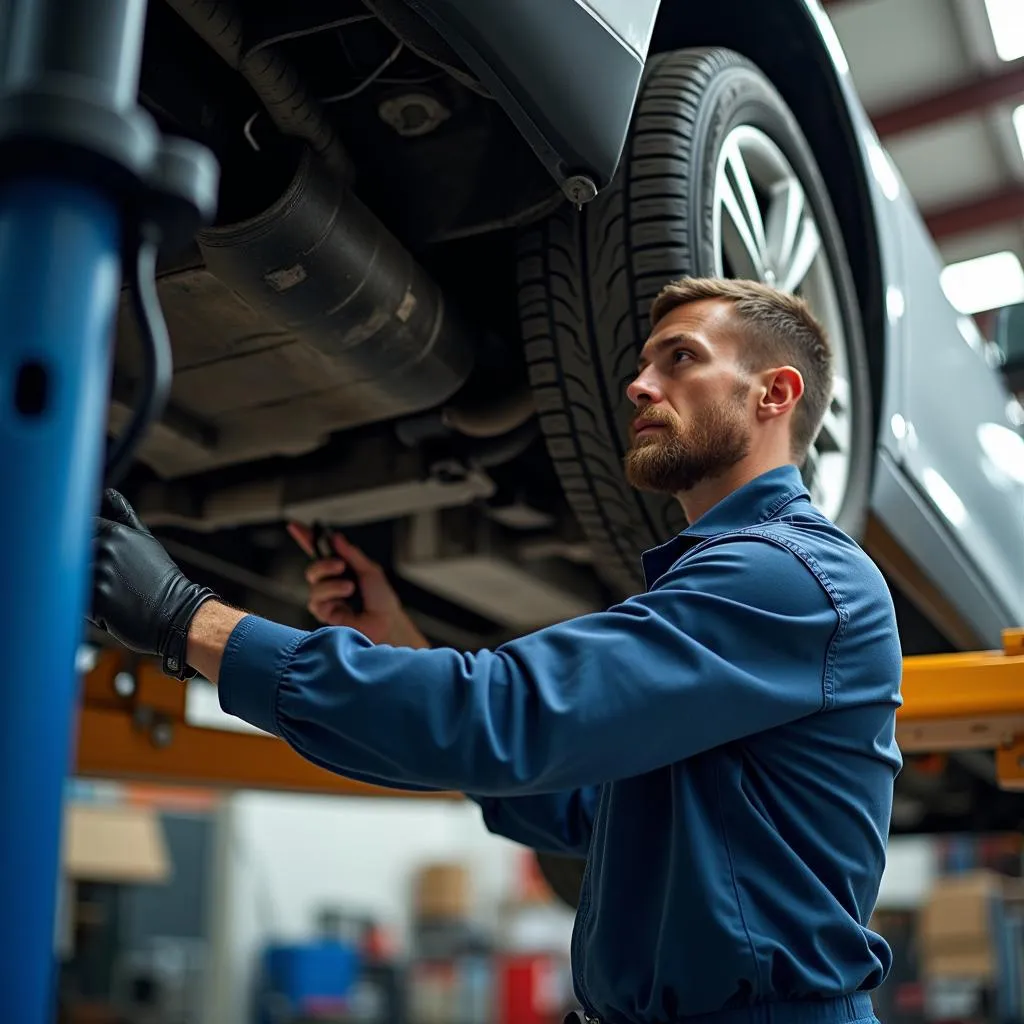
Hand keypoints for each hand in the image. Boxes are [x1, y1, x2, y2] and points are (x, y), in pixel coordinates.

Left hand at [91, 490, 217, 677]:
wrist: (176, 613)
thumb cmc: (161, 579)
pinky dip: (88, 608)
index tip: (98, 557)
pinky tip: (110, 609)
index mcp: (116, 533)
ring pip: (73, 579)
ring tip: (113, 596)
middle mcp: (105, 550)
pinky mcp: (94, 599)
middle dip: (85, 568)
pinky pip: (76, 602)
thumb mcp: (146, 541)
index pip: (82, 530)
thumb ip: (124, 515)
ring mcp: (98, 574)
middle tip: (112, 583)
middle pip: (73, 555)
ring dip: (86, 589)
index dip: (86, 544)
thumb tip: (109, 493)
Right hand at [287, 523, 428, 647]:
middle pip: (313, 567)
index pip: (319, 551)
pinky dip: (331, 594)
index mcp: (342, 569)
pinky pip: (316, 599)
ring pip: (314, 583)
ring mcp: (327, 599)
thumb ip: (352, 554)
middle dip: (324, 563)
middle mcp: (332, 583)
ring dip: (332, 582)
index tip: (294, 525)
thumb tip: (336, 538)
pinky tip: (345, 600)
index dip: (305, 538)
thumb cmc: (382, 601)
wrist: (386, 623)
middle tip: (340, 565)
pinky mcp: (324, 613)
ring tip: (349, 587)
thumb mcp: (370, 571)